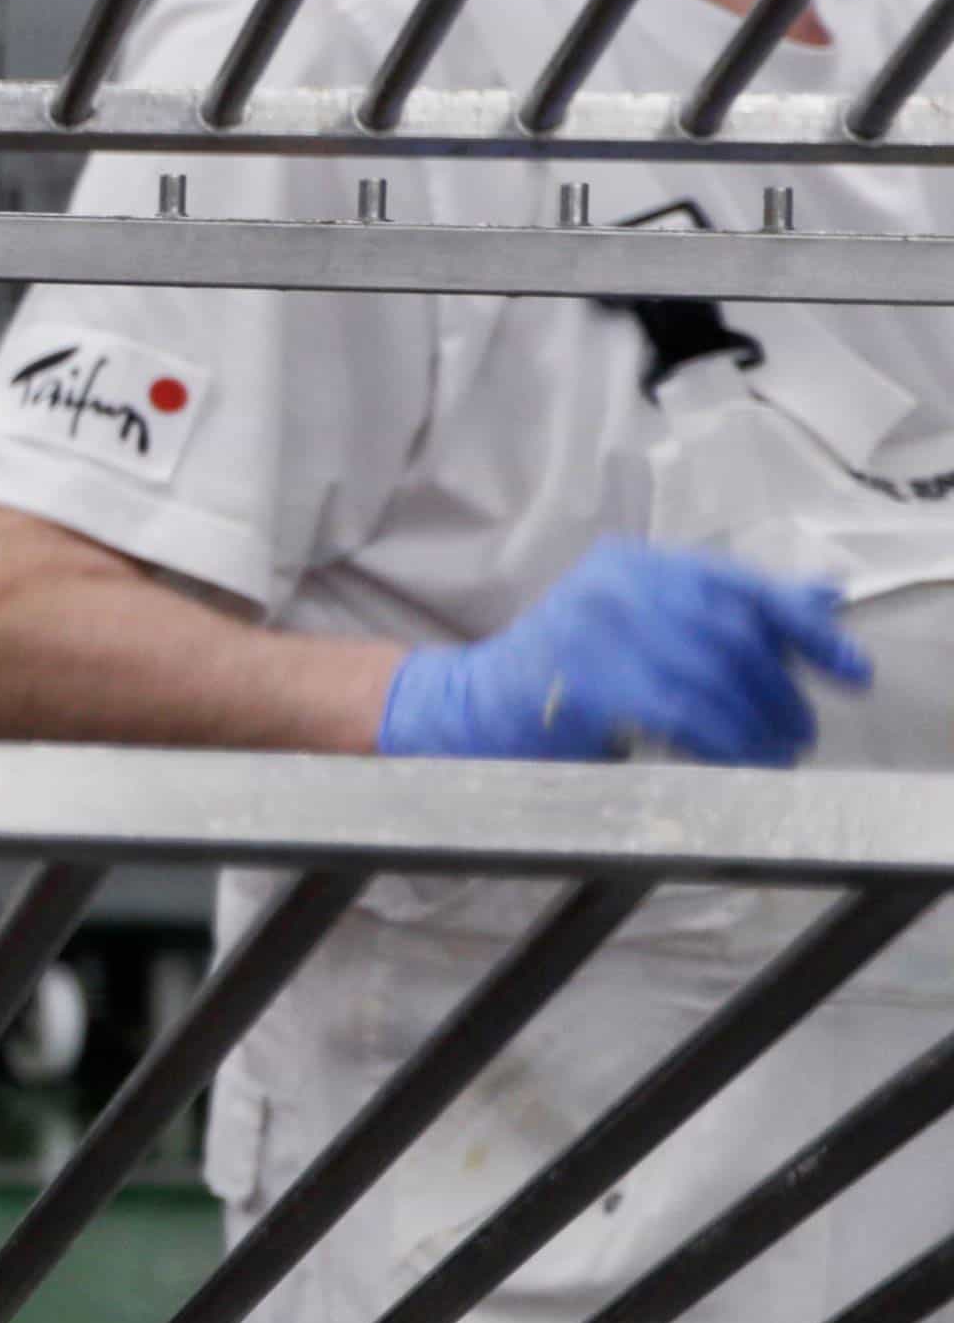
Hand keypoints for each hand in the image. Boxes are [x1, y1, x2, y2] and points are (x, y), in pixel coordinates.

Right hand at [378, 537, 863, 764]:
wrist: (469, 707)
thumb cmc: (569, 671)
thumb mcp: (647, 624)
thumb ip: (726, 612)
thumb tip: (822, 599)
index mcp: (637, 563)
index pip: (742, 586)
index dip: (808, 630)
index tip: (853, 671)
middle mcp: (617, 584)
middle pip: (733, 632)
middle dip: (782, 688)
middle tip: (803, 731)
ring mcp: (595, 628)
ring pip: (712, 674)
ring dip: (759, 722)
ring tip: (779, 752)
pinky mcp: (583, 679)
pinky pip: (679, 710)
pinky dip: (723, 739)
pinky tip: (739, 760)